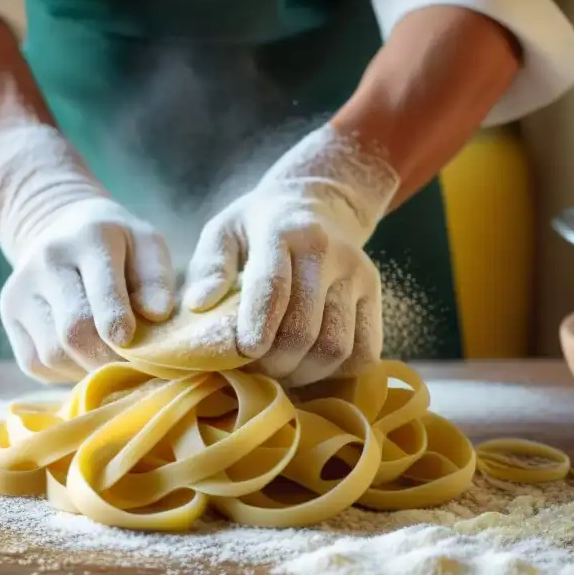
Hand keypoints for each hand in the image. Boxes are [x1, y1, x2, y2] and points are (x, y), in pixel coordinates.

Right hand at [0, 123, 174, 380]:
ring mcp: (21, 289)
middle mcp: (46, 260)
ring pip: (53, 354)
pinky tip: (82, 357)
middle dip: (107, 359)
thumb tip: (156, 314)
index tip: (131, 342)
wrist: (62, 229)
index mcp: (90, 238)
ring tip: (108, 358)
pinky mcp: (9, 314)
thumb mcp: (147, 246)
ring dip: (86, 368)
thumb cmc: (119, 247)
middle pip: (74, 332)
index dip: (118, 324)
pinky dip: (64, 372)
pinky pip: (35, 363)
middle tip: (131, 366)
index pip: (102, 292)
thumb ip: (156, 279)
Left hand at [183, 124, 400, 386]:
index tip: (245, 352)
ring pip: (336, 346)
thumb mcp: (224, 230)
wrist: (319, 201)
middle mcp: (327, 251)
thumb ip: (210, 266)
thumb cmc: (259, 225)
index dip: (259, 325)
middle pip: (305, 328)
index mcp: (283, 231)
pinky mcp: (374, 293)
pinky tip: (312, 365)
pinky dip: (338, 371)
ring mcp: (357, 273)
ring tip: (281, 372)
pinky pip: (365, 350)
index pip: (273, 285)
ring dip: (305, 372)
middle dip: (276, 362)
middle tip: (255, 370)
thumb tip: (199, 304)